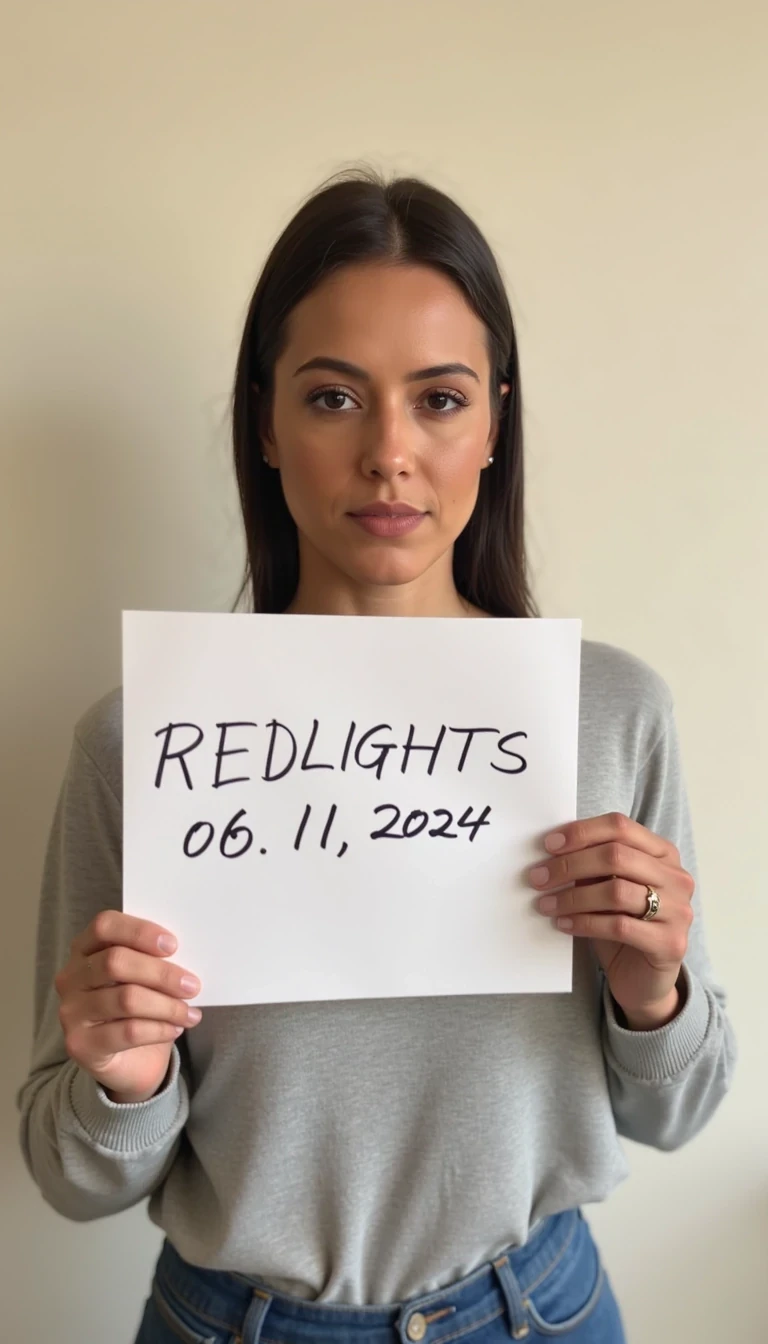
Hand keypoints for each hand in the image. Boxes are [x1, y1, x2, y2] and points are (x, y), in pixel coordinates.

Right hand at [55, 911, 201, 1102]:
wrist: (129, 1061)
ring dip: (167, 1005)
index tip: (173, 945)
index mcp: (84, 949)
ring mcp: (71, 1012)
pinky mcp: (80, 1044)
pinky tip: (175, 1029)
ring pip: (125, 999)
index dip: (139, 932)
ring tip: (190, 1013)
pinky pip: (128, 1032)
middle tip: (192, 985)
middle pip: (115, 962)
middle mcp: (71, 977)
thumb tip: (187, 955)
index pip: (104, 926)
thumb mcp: (143, 977)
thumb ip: (154, 960)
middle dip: (161, 973)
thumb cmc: (138, 1008)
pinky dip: (159, 1029)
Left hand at [530, 812, 694, 1029]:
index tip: (548, 844)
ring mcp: (678, 910)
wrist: (644, 980)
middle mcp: (677, 878)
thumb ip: (592, 867)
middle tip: (538, 878)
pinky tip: (563, 924)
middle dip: (569, 865)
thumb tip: (552, 850)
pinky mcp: (670, 943)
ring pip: (616, 891)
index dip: (581, 832)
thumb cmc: (623, 927)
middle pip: (616, 855)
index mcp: (663, 854)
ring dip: (572, 896)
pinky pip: (618, 926)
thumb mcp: (608, 888)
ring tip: (545, 904)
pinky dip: (584, 923)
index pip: (620, 827)